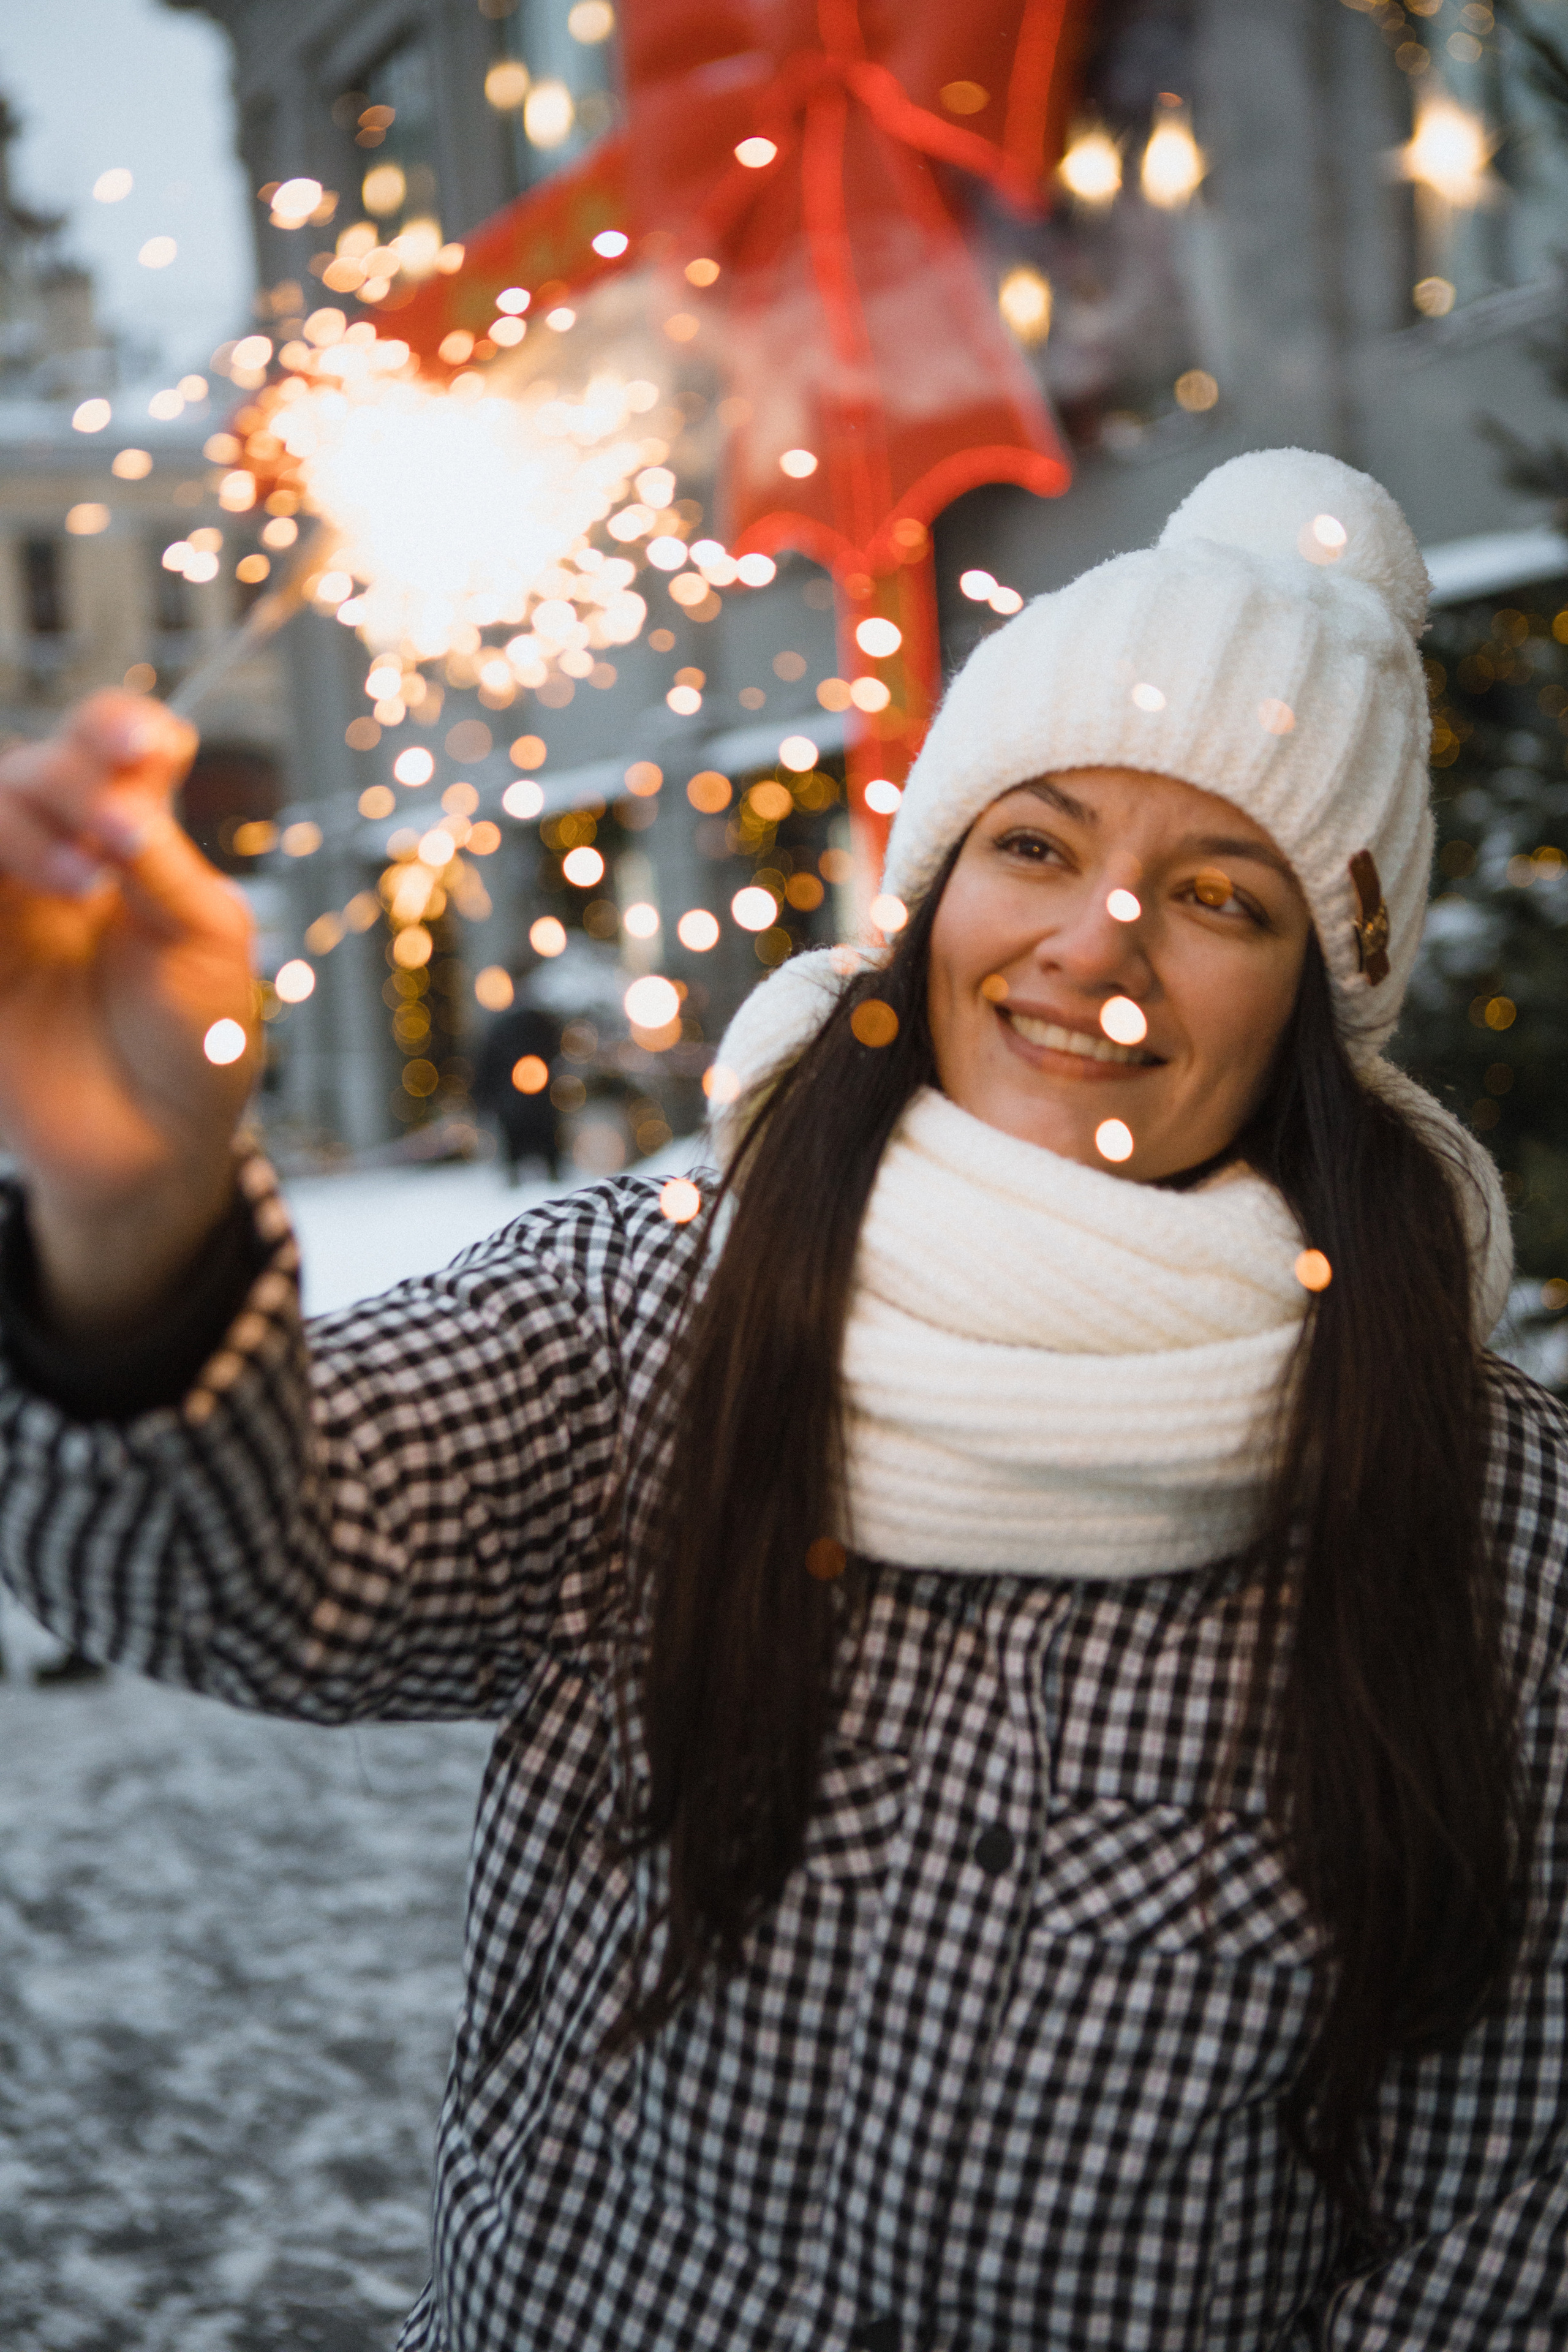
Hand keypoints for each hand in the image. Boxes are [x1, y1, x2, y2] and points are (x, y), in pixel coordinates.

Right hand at [0, 691, 258, 1332]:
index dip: (117, 727)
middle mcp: (59, 857)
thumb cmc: (198, 1045)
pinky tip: (22, 890)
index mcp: (131, 841)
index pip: (110, 747)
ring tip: (84, 881)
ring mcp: (3, 904)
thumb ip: (161, 864)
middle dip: (71, 780)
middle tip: (118, 835)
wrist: (156, 1147)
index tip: (147, 745)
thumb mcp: (208, 941)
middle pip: (30, 768)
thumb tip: (122, 799)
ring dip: (21, 823)